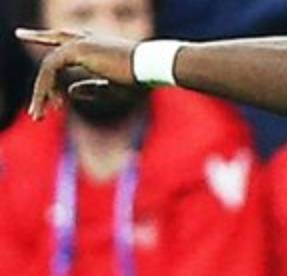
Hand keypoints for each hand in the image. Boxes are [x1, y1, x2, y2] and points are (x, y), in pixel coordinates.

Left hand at [15, 28, 137, 119]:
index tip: (57, 104)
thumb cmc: (140, 79)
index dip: (57, 78)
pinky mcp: (76, 50)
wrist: (150, 68)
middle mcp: (84, 40)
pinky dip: (46, 88)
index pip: (66, 51)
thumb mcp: (112, 89)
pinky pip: (51, 68)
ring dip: (41, 93)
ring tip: (38, 114)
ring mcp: (79, 43)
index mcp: (95, 46)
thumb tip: (70, 91)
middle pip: (52, 50)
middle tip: (26, 70)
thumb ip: (91, 88)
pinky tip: (53, 105)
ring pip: (48, 67)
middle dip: (39, 68)